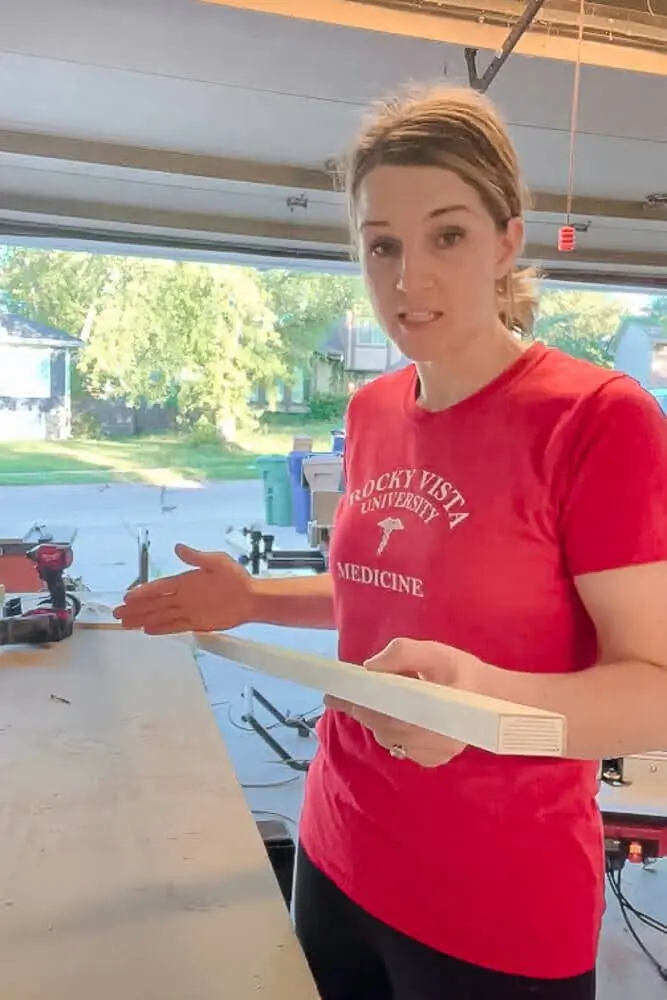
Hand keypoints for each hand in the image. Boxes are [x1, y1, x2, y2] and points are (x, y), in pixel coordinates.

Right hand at [113, 544, 255, 633]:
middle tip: (118, 613)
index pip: (159, 587)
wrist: (251, 598)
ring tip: (125, 624)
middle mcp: (183, 596)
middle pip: (155, 603)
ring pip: (160, 615)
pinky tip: (147, 630)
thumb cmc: (236, 578)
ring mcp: (188, 610)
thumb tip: (178, 547)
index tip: (128, 596)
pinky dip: (161, 628)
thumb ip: (196, 557)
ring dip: (143, 619)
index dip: (143, 592)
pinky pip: (174, 626)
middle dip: (136, 608)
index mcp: (185, 581)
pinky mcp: (196, 622)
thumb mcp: (217, 562)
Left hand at [326, 638, 487, 767]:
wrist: (496, 698)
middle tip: (342, 695)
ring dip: (374, 720)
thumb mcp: (437, 652)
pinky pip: (399, 748)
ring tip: (367, 701)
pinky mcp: (434, 761)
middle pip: (384, 727)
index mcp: (439, 710)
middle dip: (361, 709)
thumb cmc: (463, 672)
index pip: (389, 712)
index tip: (335, 695)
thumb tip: (370, 668)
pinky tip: (391, 716)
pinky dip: (388, 732)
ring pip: (389, 739)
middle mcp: (437, 739)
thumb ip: (403, 653)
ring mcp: (436, 754)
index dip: (360, 704)